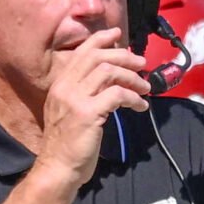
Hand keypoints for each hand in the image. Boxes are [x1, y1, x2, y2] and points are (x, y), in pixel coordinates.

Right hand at [36, 27, 149, 185]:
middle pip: (98, 58)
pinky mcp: (88, 113)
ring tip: (145, 88)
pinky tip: (140, 107)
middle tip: (141, 63)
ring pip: (108, 72)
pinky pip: (117, 95)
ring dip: (132, 78)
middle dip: (123, 57)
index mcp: (60, 84)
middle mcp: (65, 87)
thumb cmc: (67, 145)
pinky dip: (133, 98)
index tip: (118, 35)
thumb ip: (84, 94)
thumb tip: (110, 80)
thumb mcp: (71, 111)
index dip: (101, 39)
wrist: (58, 168)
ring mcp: (75, 99)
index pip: (82, 52)